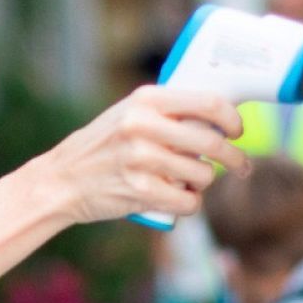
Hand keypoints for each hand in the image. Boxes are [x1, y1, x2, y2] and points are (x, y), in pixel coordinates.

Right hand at [30, 85, 248, 224]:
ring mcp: (141, 159)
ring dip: (204, 183)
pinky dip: (190, 204)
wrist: (62, 180)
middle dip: (235, 158)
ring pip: (203, 175)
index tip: (237, 131)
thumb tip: (219, 119)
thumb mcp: (129, 113)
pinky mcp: (141, 191)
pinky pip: (189, 202)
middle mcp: (143, 125)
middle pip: (212, 143)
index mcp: (145, 98)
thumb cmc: (103, 146)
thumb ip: (167, 111)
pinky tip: (179, 198)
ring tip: (188, 180)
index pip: (208, 102)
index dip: (232, 119)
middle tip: (240, 166)